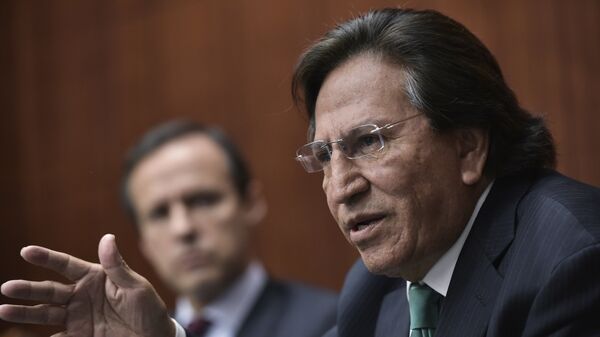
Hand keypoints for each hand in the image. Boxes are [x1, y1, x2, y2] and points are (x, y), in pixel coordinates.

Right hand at [0, 234, 174, 336]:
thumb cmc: (149, 309)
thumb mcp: (135, 287)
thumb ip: (118, 266)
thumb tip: (107, 237)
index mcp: (95, 278)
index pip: (66, 265)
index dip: (47, 258)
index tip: (26, 251)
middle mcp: (81, 296)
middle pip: (49, 291)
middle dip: (28, 289)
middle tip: (7, 288)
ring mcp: (78, 318)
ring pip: (45, 313)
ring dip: (25, 312)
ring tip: (4, 311)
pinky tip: (21, 336)